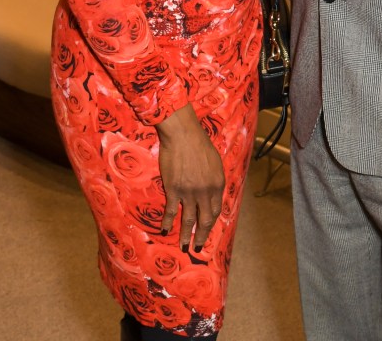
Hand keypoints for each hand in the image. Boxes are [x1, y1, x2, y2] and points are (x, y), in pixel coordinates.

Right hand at [156, 103, 224, 250]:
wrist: (183, 134)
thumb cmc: (199, 143)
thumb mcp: (215, 161)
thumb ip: (214, 179)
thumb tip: (212, 192)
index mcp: (217, 184)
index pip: (216, 210)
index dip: (211, 222)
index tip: (207, 229)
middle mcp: (205, 192)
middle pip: (205, 219)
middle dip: (201, 235)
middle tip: (197, 247)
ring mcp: (189, 192)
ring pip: (188, 220)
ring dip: (186, 235)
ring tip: (184, 246)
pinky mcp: (173, 189)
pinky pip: (170, 210)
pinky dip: (167, 222)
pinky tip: (164, 230)